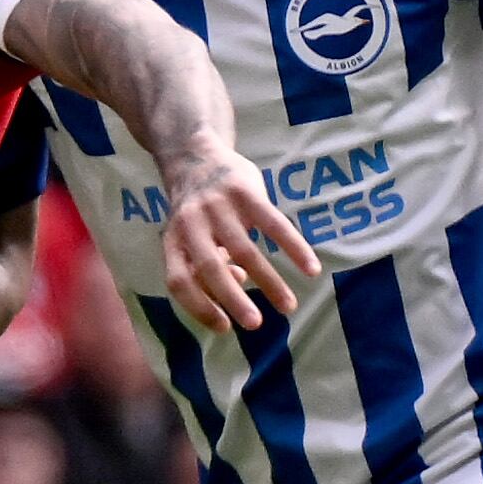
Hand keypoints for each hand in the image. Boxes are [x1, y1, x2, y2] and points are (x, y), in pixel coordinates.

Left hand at [159, 149, 321, 333]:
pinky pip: (273, 225)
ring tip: (288, 306)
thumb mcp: (189, 236)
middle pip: (209, 268)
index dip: (199, 307)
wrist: (195, 155)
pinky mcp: (245, 192)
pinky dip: (293, 248)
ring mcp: (218, 206)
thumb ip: (206, 262)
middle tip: (256, 325)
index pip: (179, 282)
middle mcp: (190, 224)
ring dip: (269, 281)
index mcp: (172, 240)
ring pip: (245, 251)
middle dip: (233, 299)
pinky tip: (310, 268)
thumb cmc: (196, 211)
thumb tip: (238, 283)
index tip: (225, 328)